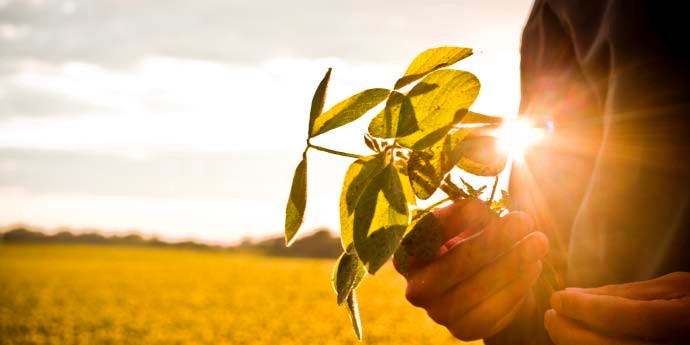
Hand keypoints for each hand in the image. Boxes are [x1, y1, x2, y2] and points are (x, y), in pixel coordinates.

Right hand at [397, 199, 548, 340]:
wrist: (474, 274)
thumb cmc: (467, 237)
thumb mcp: (463, 219)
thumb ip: (467, 212)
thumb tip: (479, 211)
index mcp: (407, 257)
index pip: (433, 238)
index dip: (464, 222)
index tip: (502, 211)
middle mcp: (416, 289)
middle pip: (455, 268)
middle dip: (496, 244)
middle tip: (526, 222)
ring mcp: (438, 314)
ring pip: (476, 295)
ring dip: (512, 268)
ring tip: (537, 244)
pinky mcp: (462, 330)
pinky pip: (491, 316)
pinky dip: (516, 291)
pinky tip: (533, 268)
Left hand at [545, 272, 689, 343]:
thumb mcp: (674, 288)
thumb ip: (628, 293)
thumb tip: (576, 296)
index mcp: (688, 319)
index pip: (631, 317)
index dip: (589, 309)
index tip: (558, 298)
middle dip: (573, 334)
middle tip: (550, 316)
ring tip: (558, 328)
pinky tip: (577, 343)